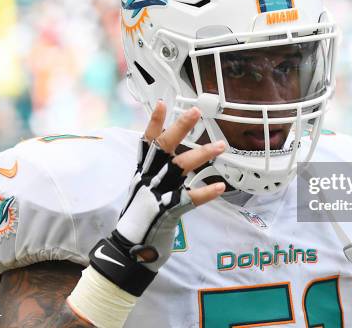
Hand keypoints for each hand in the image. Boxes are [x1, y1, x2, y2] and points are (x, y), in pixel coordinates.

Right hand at [88, 103, 225, 295]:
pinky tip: (220, 186)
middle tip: (195, 112)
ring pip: (180, 168)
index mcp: (142, 172)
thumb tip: (167, 155)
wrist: (131, 249)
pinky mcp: (169, 211)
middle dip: (179, 128)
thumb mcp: (142, 189)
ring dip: (201, 154)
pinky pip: (190, 199)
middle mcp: (148, 179)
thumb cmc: (141, 218)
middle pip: (164, 147)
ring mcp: (158, 194)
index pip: (147, 142)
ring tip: (220, 145)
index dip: (154, 122)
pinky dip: (205, 192)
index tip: (163, 103)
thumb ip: (154, 172)